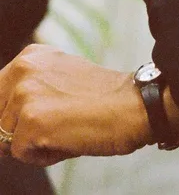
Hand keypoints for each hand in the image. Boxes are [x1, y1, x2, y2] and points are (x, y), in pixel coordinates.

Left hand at [0, 44, 151, 166]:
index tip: (38, 119)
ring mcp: (26, 95)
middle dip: (20, 130)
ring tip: (65, 128)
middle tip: (56, 124)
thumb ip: (32, 88)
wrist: (132, 105)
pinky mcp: (31, 121)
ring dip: (33, 143)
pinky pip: (21, 154)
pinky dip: (43, 155)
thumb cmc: (102, 97)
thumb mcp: (60, 77)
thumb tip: (5, 120)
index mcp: (29, 56)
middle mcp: (23, 70)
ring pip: (7, 138)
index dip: (13, 116)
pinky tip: (68, 138)